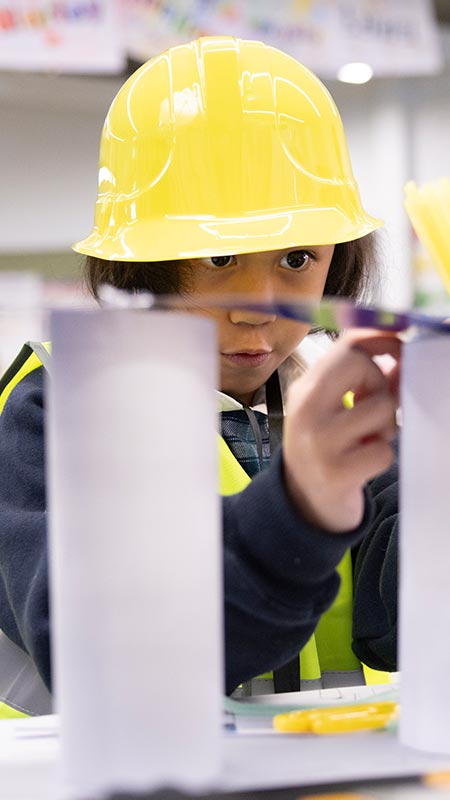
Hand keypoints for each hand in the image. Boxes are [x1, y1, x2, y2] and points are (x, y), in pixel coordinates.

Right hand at [282, 331, 401, 532]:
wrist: (303, 503)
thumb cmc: (325, 448)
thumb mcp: (330, 407)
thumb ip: (359, 379)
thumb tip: (399, 354)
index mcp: (304, 389)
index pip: (346, 344)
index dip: (380, 341)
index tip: (398, 349)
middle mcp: (305, 410)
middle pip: (360, 364)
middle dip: (379, 384)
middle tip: (371, 408)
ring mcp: (319, 442)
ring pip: (381, 408)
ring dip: (385, 426)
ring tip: (367, 440)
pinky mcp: (336, 473)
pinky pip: (383, 451)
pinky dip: (381, 457)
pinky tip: (364, 463)